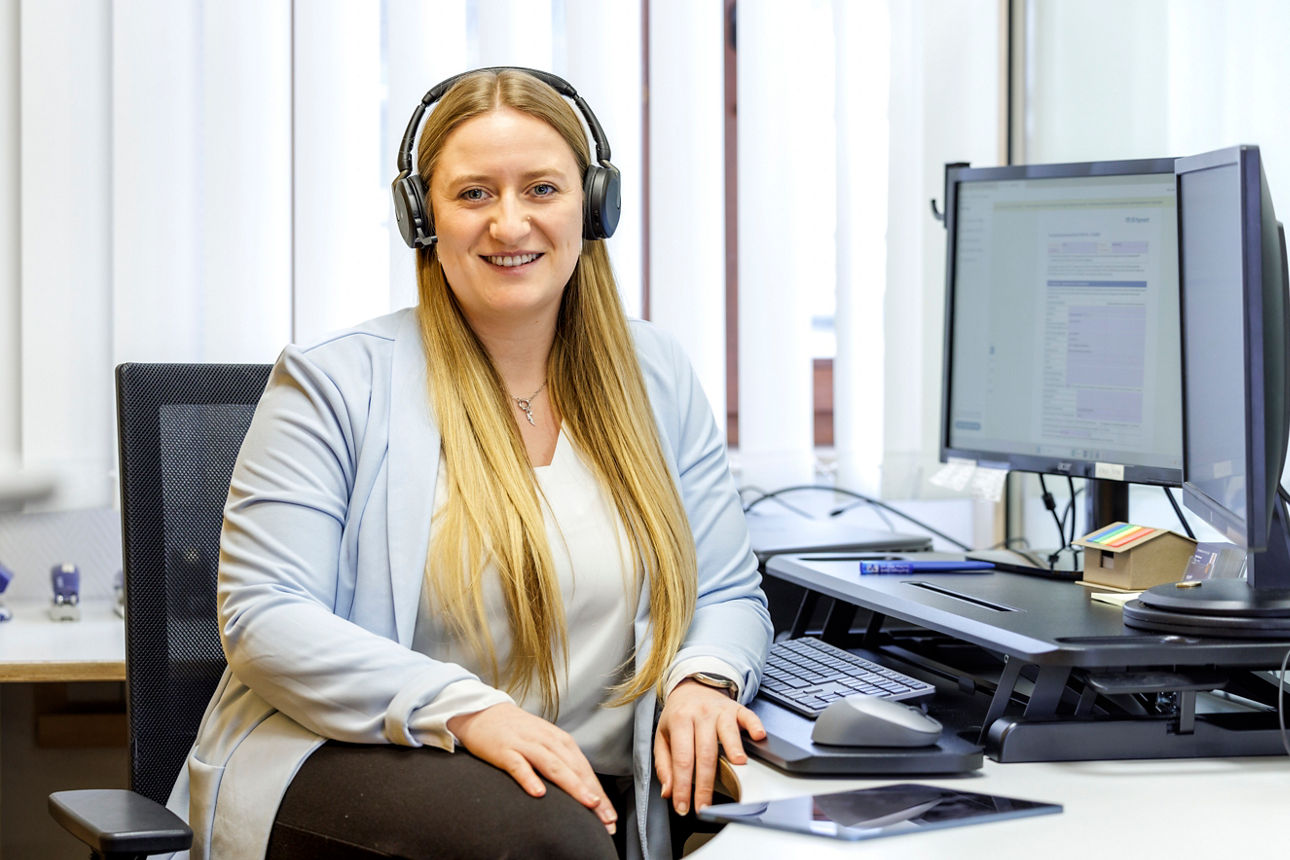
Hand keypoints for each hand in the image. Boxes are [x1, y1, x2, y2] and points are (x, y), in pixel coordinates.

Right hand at [447, 702, 616, 834]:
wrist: (484, 712)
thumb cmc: (519, 733)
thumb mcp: (545, 743)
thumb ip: (562, 763)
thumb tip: (584, 789)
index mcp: (560, 741)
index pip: (584, 770)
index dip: (599, 793)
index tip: (610, 817)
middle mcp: (547, 741)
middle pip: (574, 769)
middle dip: (593, 794)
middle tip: (606, 818)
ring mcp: (526, 745)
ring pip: (553, 766)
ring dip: (572, 785)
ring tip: (587, 803)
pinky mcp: (505, 750)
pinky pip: (519, 766)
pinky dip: (529, 778)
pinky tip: (538, 793)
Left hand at [654, 679, 766, 815]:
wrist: (692, 687)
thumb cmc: (678, 716)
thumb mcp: (663, 737)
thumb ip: (664, 765)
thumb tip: (668, 792)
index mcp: (679, 722)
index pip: (682, 759)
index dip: (683, 786)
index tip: (684, 807)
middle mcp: (701, 715)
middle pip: (705, 753)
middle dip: (706, 783)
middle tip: (705, 805)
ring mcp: (720, 711)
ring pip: (728, 732)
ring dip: (734, 748)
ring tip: (738, 766)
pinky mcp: (737, 708)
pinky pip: (748, 716)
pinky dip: (754, 726)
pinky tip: (758, 736)